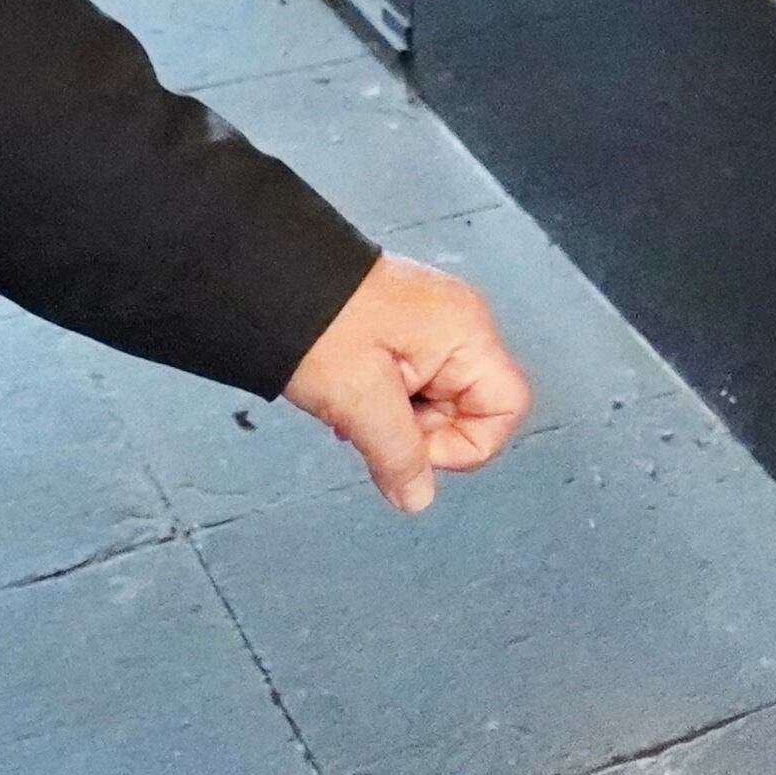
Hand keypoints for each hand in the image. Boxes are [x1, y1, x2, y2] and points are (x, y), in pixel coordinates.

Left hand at [281, 255, 531, 514]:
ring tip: (352, 404)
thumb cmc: (314, 317)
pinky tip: (349, 394)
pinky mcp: (403, 330)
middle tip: (371, 419)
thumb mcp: (358, 400)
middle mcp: (458, 324)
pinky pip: (409, 384)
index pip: (505, 410)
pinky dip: (379, 400)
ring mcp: (431, 325)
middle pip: (469, 411)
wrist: (269, 276)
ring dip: (392, 419)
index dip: (463, 445)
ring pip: (435, 402)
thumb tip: (417, 497)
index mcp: (465, 332)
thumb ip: (397, 455)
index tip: (413, 448)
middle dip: (419, 432)